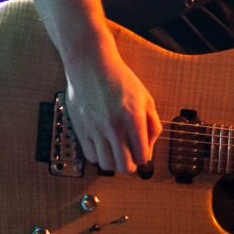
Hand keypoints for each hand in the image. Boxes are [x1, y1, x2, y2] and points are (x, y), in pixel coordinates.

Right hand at [64, 44, 161, 173]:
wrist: (91, 66)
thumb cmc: (120, 80)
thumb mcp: (146, 97)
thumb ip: (152, 123)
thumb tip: (150, 145)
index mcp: (134, 117)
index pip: (142, 154)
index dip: (145, 158)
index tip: (143, 154)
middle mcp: (114, 126)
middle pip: (124, 166)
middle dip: (131, 166)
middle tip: (132, 159)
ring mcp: (95, 129)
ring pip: (106, 164)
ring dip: (114, 162)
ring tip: (117, 153)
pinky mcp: (80, 129)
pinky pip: (90, 156)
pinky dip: (99, 156)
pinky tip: (104, 146)